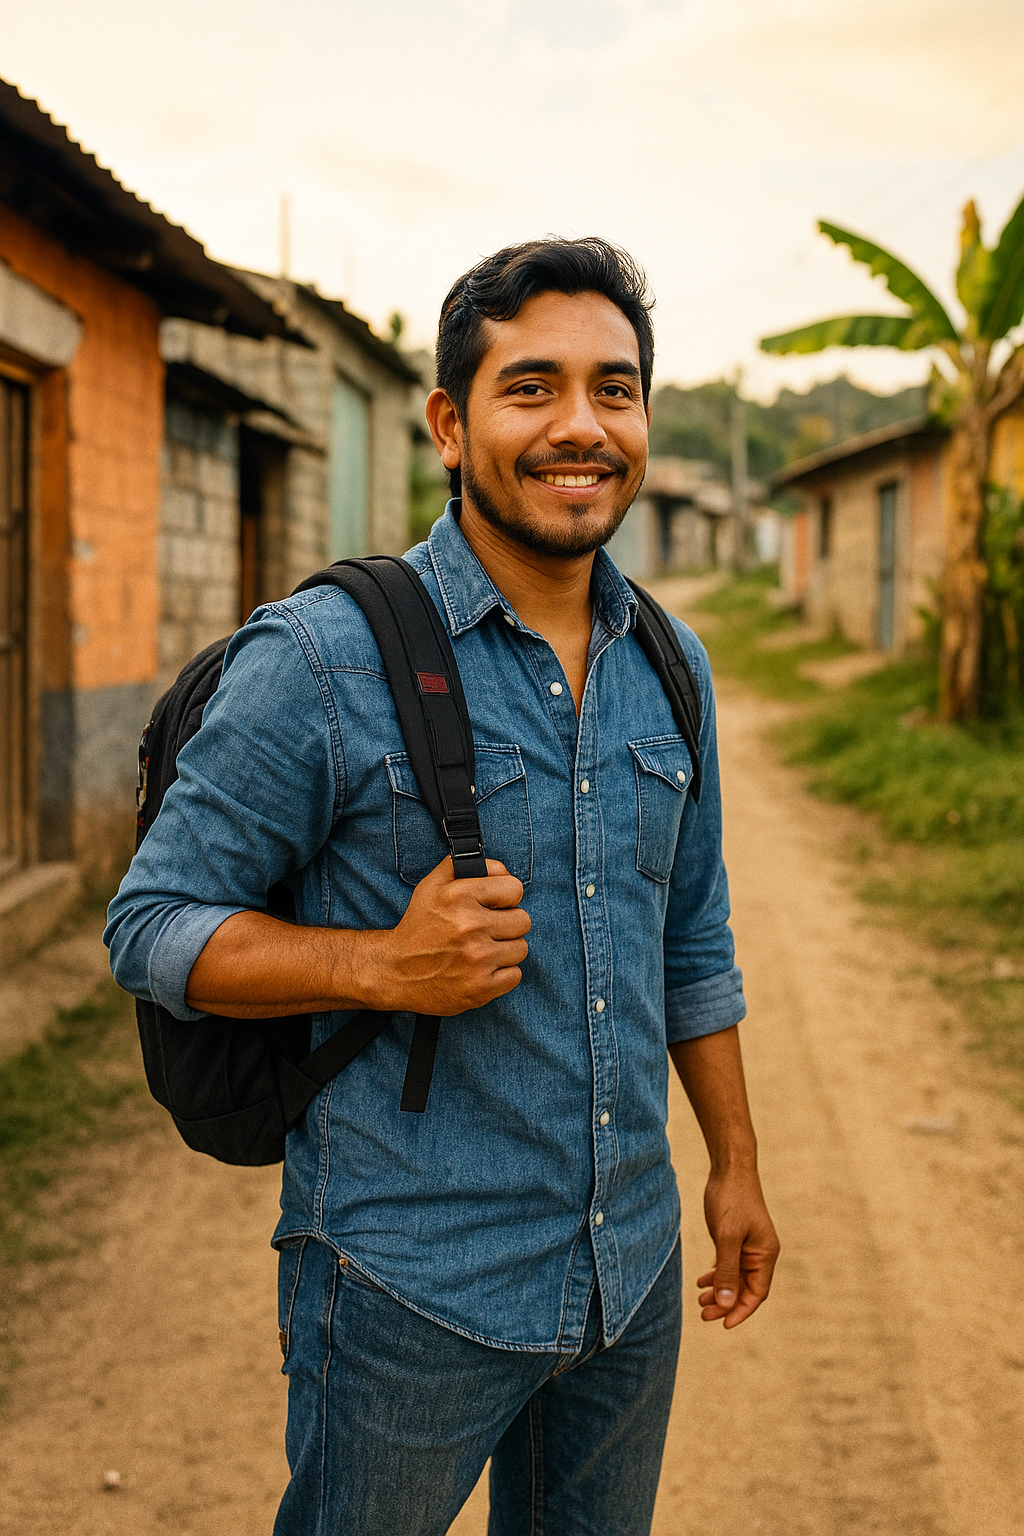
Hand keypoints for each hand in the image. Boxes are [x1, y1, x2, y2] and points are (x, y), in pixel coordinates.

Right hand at [370, 856, 530, 1016]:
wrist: (395, 972)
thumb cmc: (418, 926)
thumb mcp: (431, 885)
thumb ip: (463, 866)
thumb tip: (501, 869)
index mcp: (459, 896)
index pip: (515, 888)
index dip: (506, 897)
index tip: (494, 906)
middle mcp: (470, 926)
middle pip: (523, 920)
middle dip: (507, 924)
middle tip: (487, 930)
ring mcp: (477, 959)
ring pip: (521, 948)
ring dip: (505, 949)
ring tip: (482, 950)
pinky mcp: (481, 988)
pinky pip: (515, 975)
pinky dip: (501, 974)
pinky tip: (481, 970)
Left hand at [696, 1167, 778, 1328]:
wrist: (730, 1168)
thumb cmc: (731, 1199)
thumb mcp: (726, 1237)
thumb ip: (727, 1270)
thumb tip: (727, 1303)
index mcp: (765, 1254)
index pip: (756, 1294)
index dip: (740, 1312)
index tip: (721, 1325)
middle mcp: (761, 1253)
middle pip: (745, 1288)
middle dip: (725, 1304)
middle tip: (703, 1313)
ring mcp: (749, 1245)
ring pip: (736, 1277)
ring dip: (720, 1290)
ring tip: (699, 1298)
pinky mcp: (737, 1237)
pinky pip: (730, 1264)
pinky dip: (718, 1274)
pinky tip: (703, 1280)